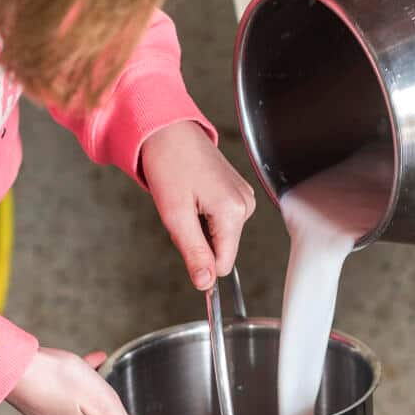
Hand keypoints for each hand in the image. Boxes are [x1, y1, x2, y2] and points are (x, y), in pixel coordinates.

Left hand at [141, 121, 255, 289]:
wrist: (168, 130)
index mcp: (233, 211)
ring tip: (186, 199)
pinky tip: (194, 193)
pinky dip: (203, 214)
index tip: (182, 240)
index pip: (223, 264)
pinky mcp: (238, 192)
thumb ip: (194, 253)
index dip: (199, 261)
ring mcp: (244, 197)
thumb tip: (205, 283)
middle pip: (221, 250)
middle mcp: (246, 205)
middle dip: (197, 240)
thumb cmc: (169, 163)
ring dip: (198, 226)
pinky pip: (221, 220)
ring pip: (220, 236)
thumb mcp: (175, 215)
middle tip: (180, 211)